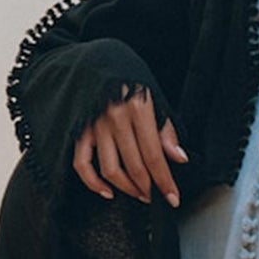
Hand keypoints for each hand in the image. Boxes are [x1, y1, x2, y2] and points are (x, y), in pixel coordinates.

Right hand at [73, 85, 188, 205]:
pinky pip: (82, 164)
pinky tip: (106, 191)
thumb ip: (166, 130)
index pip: (154, 155)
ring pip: (111, 169)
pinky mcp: (79, 130)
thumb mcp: (155, 97)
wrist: (98, 59)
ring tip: (138, 193)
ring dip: (127, 188)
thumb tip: (179, 158)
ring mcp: (94, 126)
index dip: (165, 181)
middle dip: (148, 188)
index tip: (173, 198)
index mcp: (138, 109)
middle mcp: (115, 119)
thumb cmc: (130, 78)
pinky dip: (93, 182)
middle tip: (156, 197)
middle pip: (134, 166)